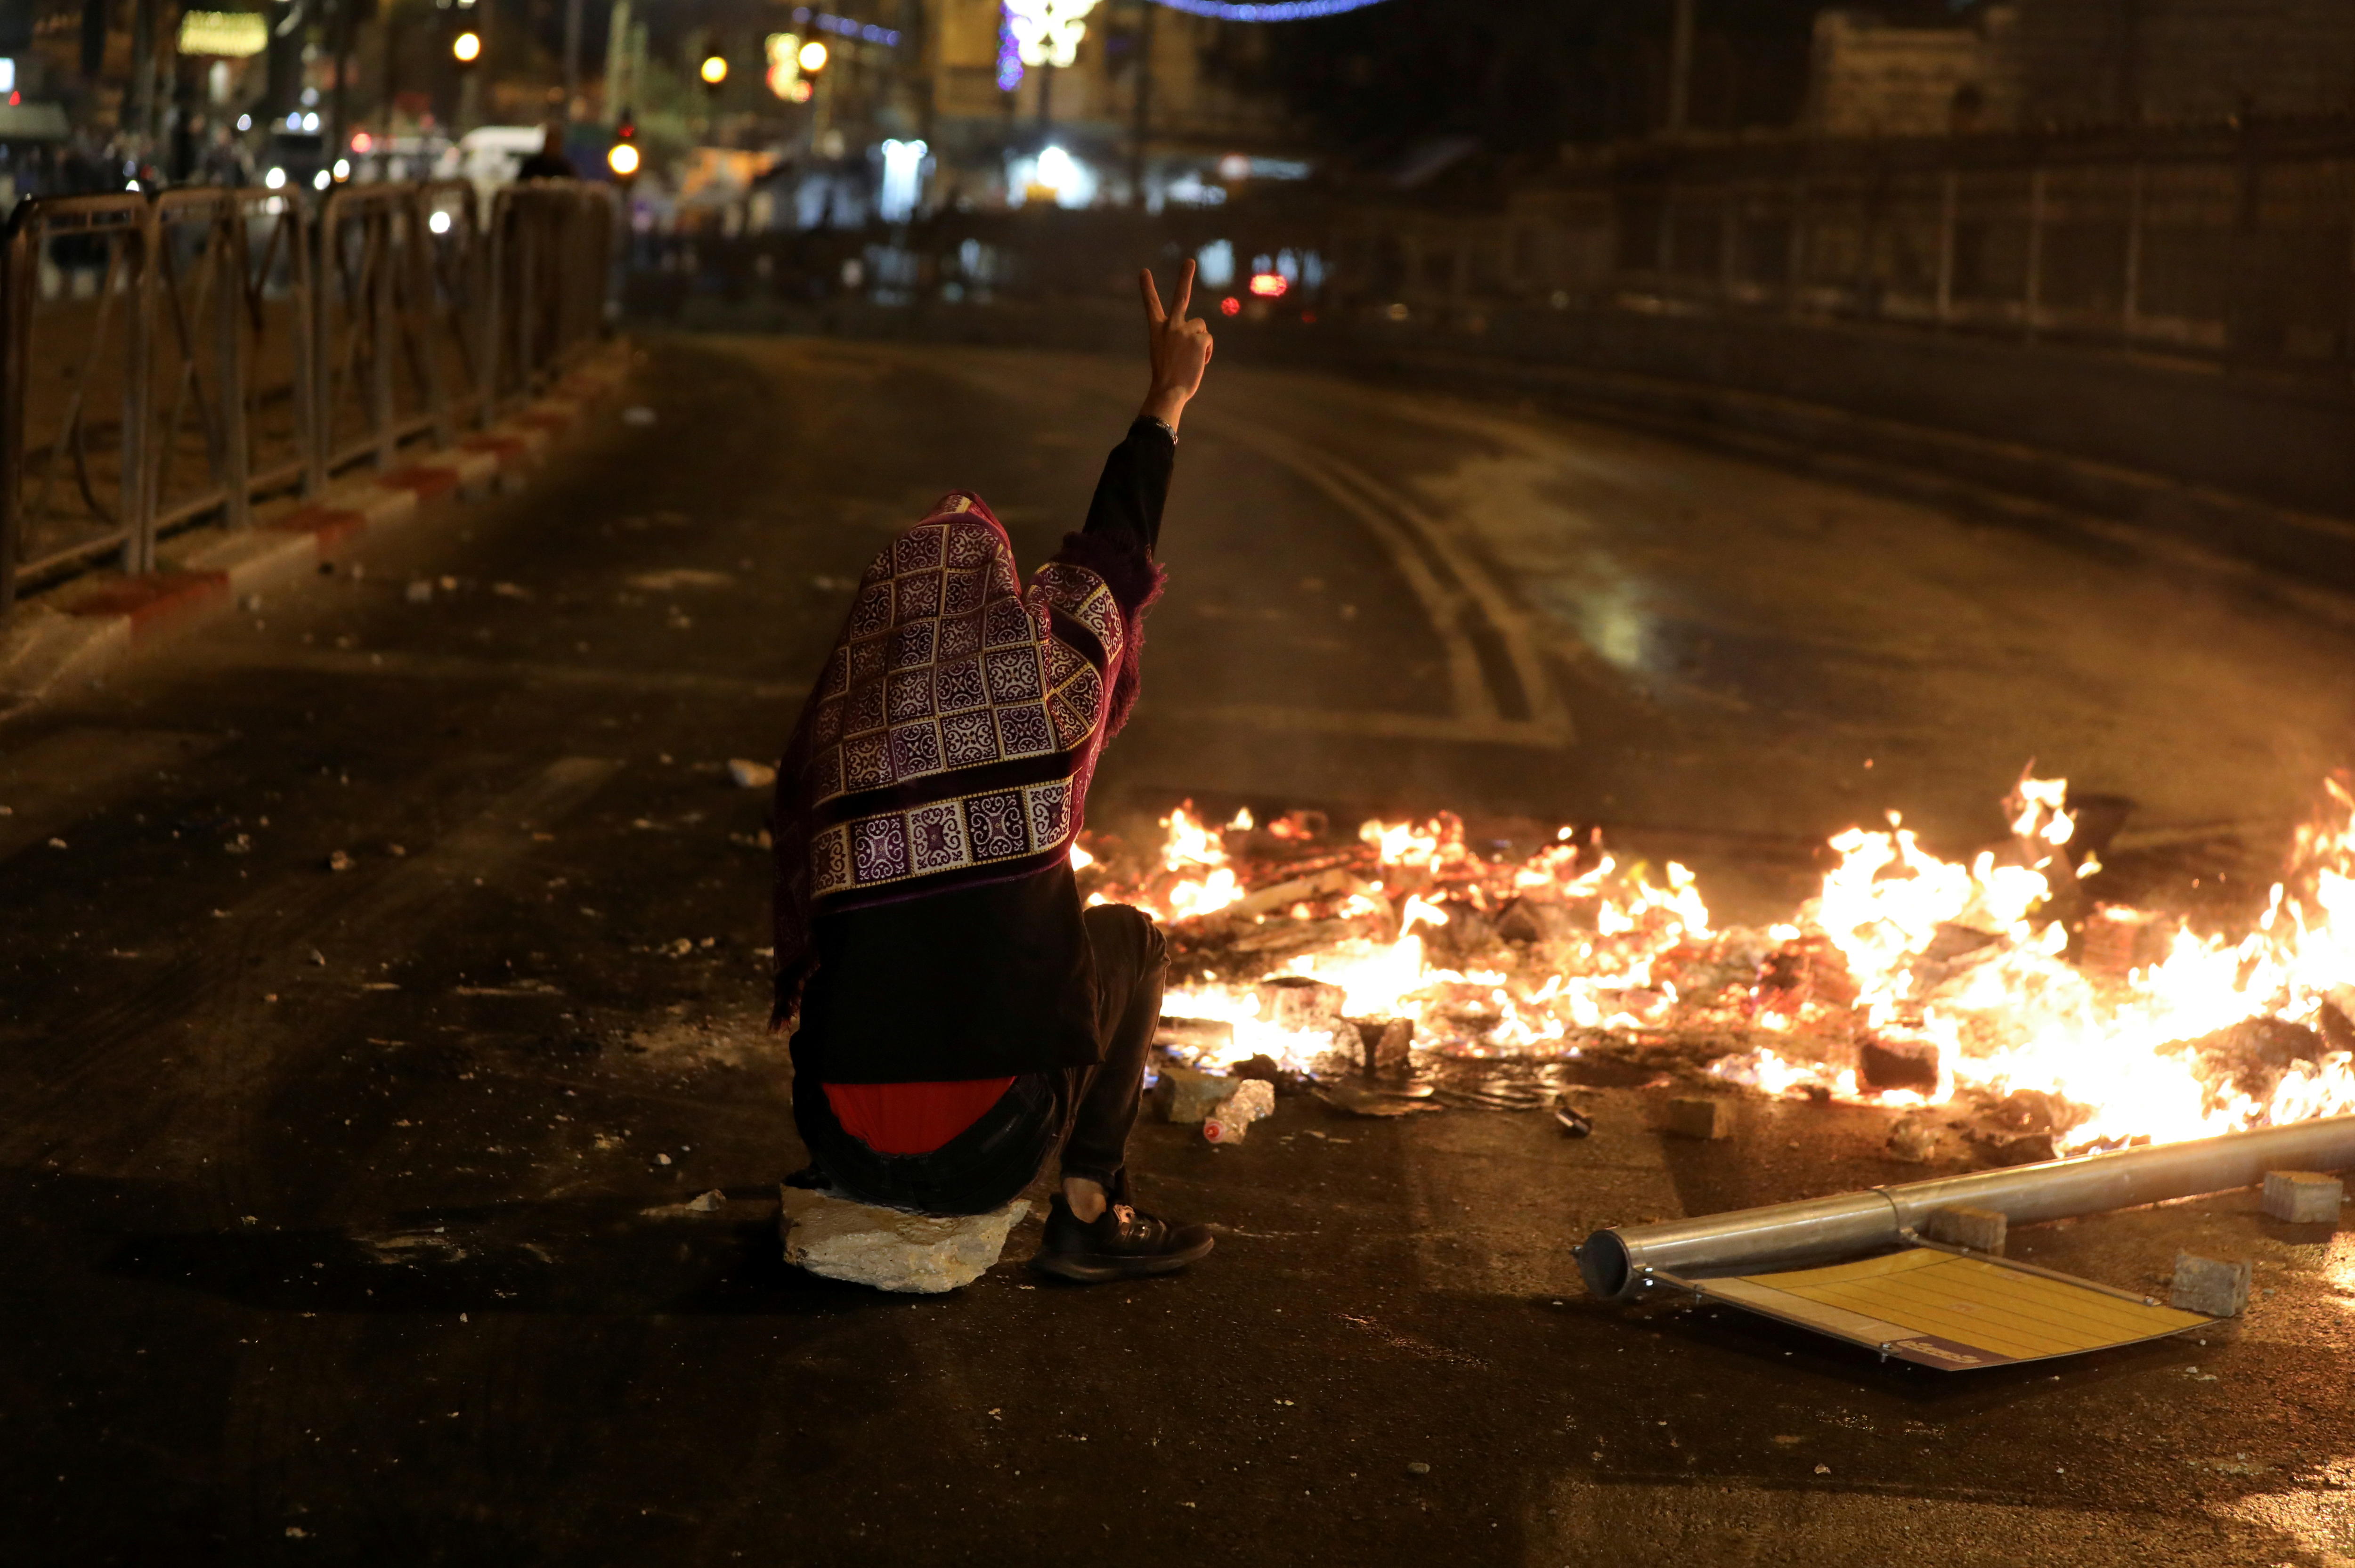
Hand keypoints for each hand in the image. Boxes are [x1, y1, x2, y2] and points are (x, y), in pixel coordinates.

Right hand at [1138, 260, 1212, 430]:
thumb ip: (1177, 339)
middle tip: (1190, 261)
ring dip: (1200, 341)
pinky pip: (1208, 340)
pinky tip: (1198, 363)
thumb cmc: (1166, 378)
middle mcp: (1170, 326)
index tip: (1144, 271)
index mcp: (1157, 330)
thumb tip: (1198, 338)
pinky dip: (1206, 353)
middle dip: (1185, 277)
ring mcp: (1185, 331)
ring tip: (1190, 359)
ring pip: (1201, 327)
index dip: (1147, 288)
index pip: (1151, 305)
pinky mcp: (1200, 339)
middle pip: (1180, 297)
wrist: (1169, 390)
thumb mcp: (1165, 353)